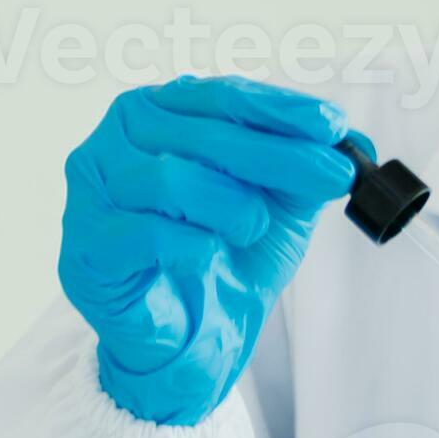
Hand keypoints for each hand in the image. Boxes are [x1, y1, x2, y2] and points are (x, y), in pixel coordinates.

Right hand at [59, 75, 354, 425]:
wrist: (191, 340)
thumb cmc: (223, 260)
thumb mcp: (278, 204)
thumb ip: (307, 166)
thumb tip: (352, 141)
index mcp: (159, 113)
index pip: (223, 97)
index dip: (281, 111)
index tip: (332, 127)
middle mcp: (116, 138)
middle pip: (203, 133)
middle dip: (278, 156)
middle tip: (333, 177)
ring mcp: (92, 191)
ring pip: (168, 176)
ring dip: (230, 204)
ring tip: (252, 228)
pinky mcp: (86, 246)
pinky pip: (145, 233)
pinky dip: (191, 246)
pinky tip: (206, 257)